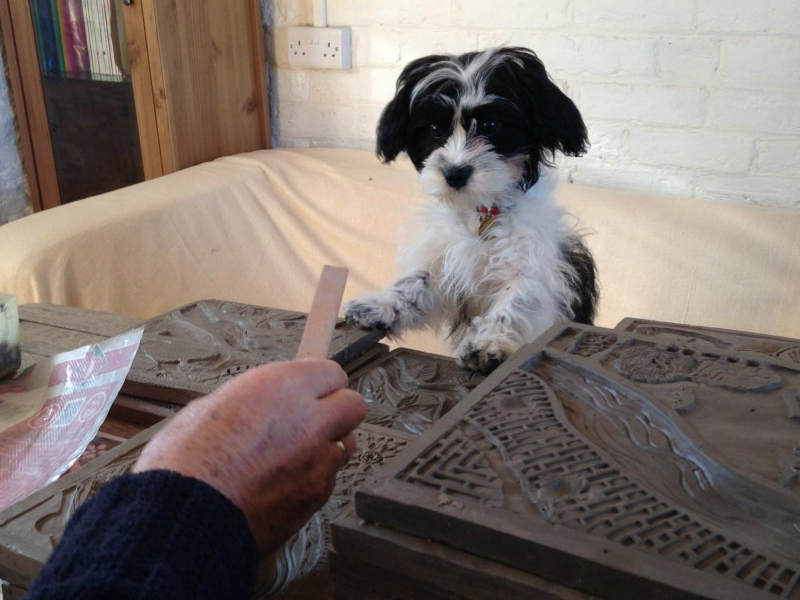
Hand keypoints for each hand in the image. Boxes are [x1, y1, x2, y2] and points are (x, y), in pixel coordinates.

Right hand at [133, 358, 364, 553]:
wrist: (186, 520)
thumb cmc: (184, 462)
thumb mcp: (209, 408)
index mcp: (281, 388)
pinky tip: (283, 483)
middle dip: (336, 409)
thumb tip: (263, 407)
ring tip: (294, 454)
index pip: (331, 371)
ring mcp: (317, 462)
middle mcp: (309, 421)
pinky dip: (313, 478)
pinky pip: (328, 479)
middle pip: (353, 405)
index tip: (308, 388)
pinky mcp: (315, 498)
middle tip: (311, 418)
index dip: (318, 381)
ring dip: (327, 445)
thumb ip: (252, 402)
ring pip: (345, 445)